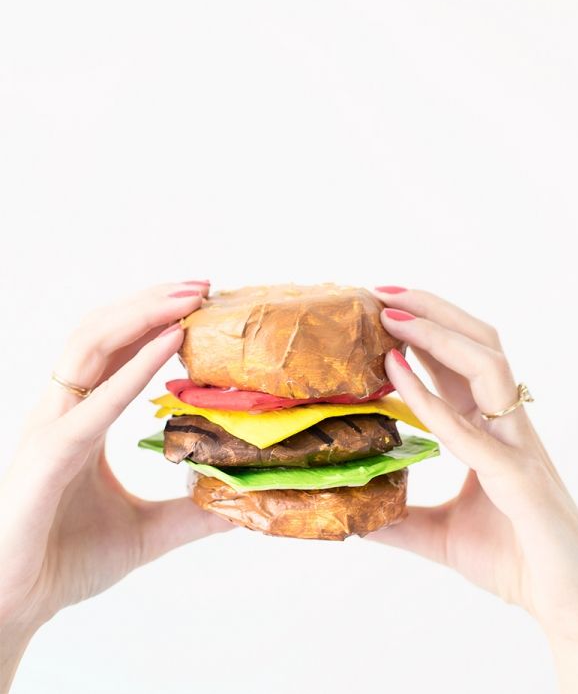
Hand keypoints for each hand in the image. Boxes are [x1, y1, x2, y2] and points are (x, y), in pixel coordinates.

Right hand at [0, 282, 230, 690]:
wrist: (14, 606)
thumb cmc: (64, 560)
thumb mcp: (145, 532)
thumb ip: (188, 513)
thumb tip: (240, 506)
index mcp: (79, 417)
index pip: (112, 347)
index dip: (152, 317)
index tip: (202, 301)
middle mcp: (61, 411)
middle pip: (100, 330)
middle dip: (152, 301)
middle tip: (204, 285)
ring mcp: (49, 428)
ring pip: (90, 345)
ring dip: (143, 315)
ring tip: (190, 300)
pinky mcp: (48, 456)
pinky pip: (95, 403)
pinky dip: (133, 367)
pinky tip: (171, 344)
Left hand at [370, 287, 577, 692]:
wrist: (568, 605)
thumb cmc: (516, 561)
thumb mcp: (440, 535)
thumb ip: (401, 520)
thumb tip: (355, 516)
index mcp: (491, 430)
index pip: (459, 362)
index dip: (424, 329)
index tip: (381, 308)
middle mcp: (505, 425)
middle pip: (477, 342)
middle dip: (430, 309)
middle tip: (380, 292)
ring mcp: (516, 445)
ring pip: (487, 362)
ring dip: (435, 333)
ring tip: (389, 316)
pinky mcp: (519, 477)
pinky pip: (471, 427)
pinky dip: (429, 396)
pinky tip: (396, 373)